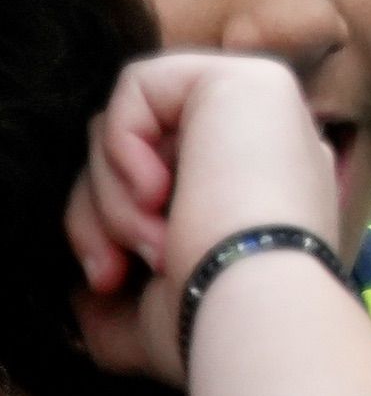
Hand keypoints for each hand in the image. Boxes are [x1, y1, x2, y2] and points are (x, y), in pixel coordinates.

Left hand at [67, 53, 345, 380]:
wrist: (255, 301)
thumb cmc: (213, 320)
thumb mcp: (142, 318)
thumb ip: (109, 301)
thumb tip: (82, 291)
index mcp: (257, 193)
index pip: (163, 183)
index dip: (121, 228)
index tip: (115, 284)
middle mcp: (263, 144)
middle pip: (135, 155)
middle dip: (101, 216)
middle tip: (111, 270)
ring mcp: (258, 106)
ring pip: (130, 126)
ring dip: (112, 193)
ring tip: (149, 238)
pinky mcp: (241, 75)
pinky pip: (139, 88)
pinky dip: (123, 142)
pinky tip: (157, 190)